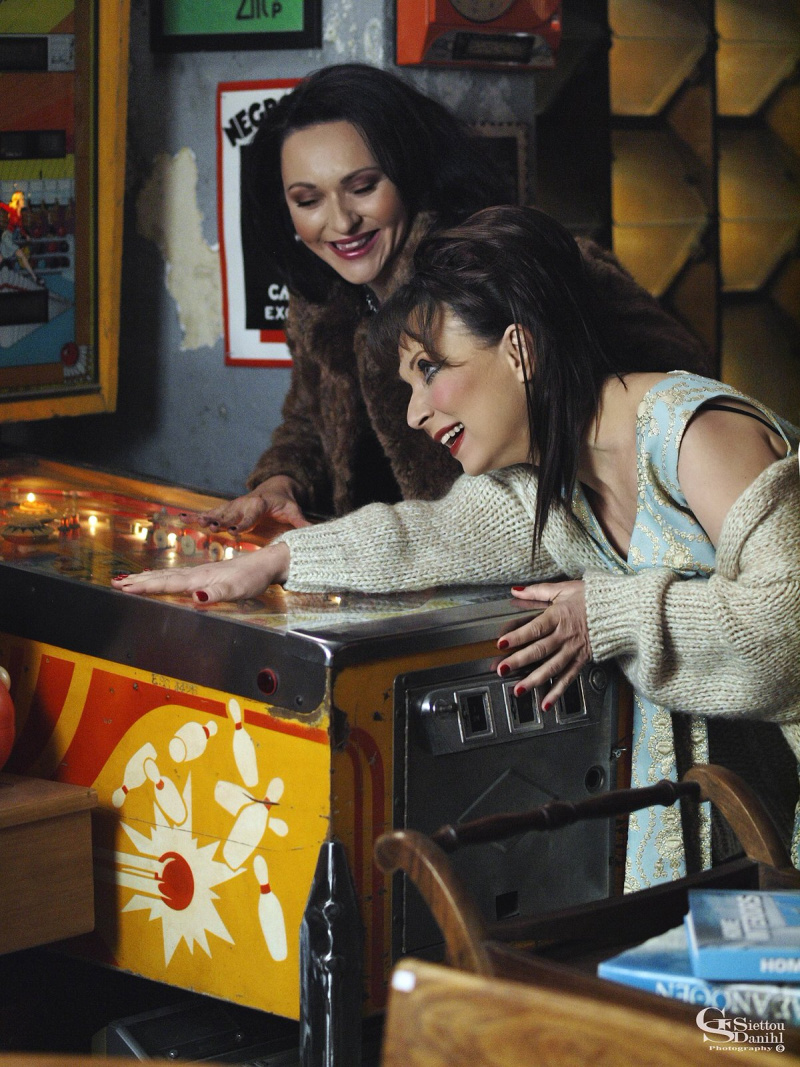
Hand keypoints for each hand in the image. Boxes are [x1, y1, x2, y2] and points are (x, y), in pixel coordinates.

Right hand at [111, 542, 290, 604]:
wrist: (266, 563)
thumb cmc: (253, 577)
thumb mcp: (237, 589)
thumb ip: (215, 593)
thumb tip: (195, 598)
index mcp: (200, 578)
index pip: (167, 583)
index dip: (146, 587)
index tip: (124, 588)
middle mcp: (196, 574)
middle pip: (162, 577)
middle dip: (138, 581)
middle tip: (115, 583)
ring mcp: (200, 573)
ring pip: (167, 575)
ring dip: (146, 578)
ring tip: (127, 580)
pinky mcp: (205, 574)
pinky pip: (176, 576)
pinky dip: (162, 578)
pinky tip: (159, 579)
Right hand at [194, 476, 310, 532]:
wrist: (275, 488)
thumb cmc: (284, 503)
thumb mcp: (294, 512)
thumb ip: (301, 523)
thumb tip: (313, 532)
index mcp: (261, 503)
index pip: (251, 514)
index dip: (243, 522)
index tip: (234, 531)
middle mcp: (244, 502)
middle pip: (231, 512)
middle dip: (220, 520)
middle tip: (211, 527)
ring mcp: (233, 505)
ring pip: (217, 511)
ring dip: (205, 517)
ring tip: (191, 522)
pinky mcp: (225, 509)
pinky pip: (209, 512)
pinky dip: (195, 515)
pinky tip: (180, 518)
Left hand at [496, 580, 591, 707]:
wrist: (620, 609)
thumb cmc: (591, 597)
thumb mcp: (564, 589)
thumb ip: (538, 591)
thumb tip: (516, 591)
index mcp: (559, 616)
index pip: (535, 628)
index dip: (518, 636)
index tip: (501, 643)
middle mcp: (565, 635)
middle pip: (540, 650)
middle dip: (519, 661)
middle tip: (501, 669)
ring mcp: (574, 650)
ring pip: (552, 668)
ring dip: (533, 680)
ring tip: (518, 690)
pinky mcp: (582, 660)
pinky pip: (568, 678)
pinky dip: (557, 692)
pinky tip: (545, 703)